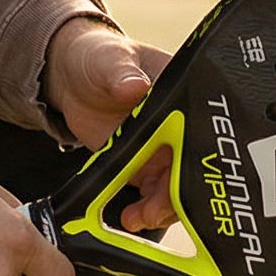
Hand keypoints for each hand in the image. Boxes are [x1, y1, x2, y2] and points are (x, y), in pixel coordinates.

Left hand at [45, 18, 176, 231]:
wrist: (74, 78)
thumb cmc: (99, 57)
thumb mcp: (109, 59)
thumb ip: (121, 74)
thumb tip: (136, 86)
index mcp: (184, 95)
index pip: (201, 129)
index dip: (197, 156)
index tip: (183, 176)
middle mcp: (181, 125)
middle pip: (196, 166)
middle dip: (180, 193)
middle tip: (156, 209)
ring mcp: (164, 148)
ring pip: (177, 188)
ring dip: (163, 208)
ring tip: (139, 218)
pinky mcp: (144, 165)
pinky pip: (154, 196)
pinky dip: (146, 211)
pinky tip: (132, 218)